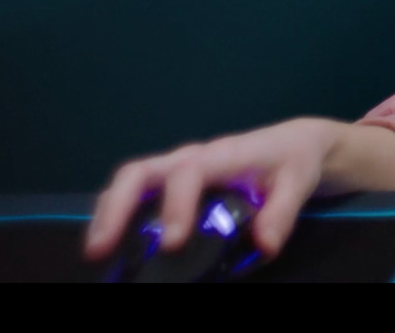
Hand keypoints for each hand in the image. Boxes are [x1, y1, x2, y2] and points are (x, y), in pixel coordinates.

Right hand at [84, 117, 372, 261]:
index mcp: (222, 156)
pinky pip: (138, 192)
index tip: (171, 244)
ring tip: (96, 249)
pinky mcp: (174, 181)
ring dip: (108, 212)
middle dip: (116, 207)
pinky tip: (113, 244)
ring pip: (131, 180)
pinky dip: (119, 213)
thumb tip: (264, 246)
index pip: (189, 174)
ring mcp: (178, 168)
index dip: (175, 206)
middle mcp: (192, 158)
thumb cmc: (294, 161)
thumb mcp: (299, 183)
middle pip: (140, 172)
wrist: (294, 144)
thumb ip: (282, 212)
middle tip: (100, 247)